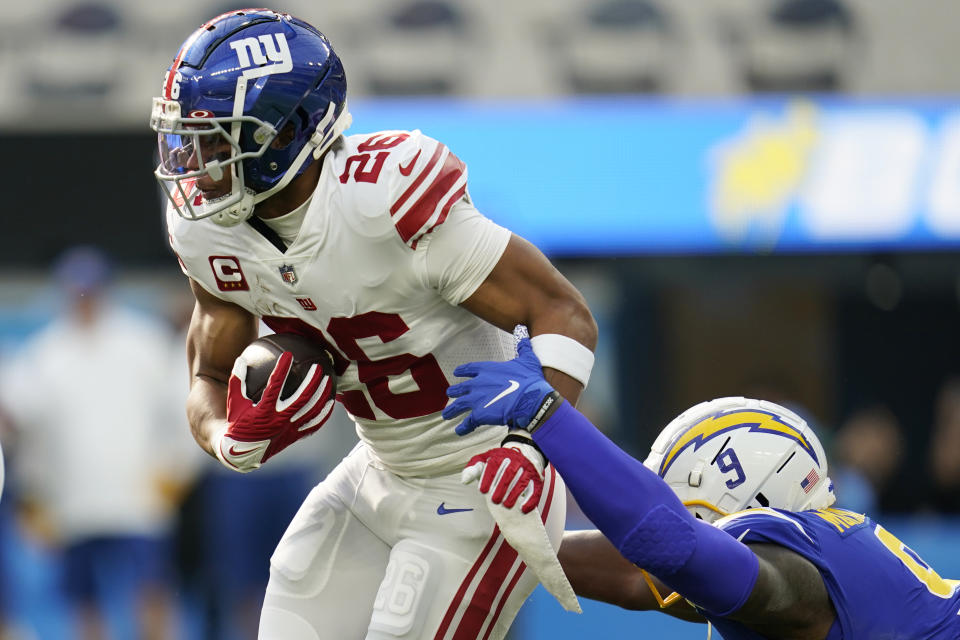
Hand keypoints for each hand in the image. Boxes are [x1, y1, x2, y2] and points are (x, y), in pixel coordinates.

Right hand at [217, 351, 333, 471]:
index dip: (282, 369)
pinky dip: (323, 414)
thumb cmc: (238, 423)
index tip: (288, 355)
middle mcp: (279, 420)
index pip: (275, 386)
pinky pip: (313, 425)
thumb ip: (237, 381)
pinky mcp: (294, 436)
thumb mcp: (234, 403)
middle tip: (318, 367)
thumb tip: (241, 359)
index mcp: (263, 411)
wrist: (242, 453)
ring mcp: (289, 429)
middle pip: (302, 398)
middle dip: (312, 381)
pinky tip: (330, 403)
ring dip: (322, 395)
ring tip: (329, 381)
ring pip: (311, 411)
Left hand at [444, 338, 558, 434]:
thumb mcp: (527, 359)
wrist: (530, 399)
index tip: (456, 373)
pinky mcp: (480, 414)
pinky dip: (463, 427)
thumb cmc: (529, 380)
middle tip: (450, 394)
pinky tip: (460, 430)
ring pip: (458, 405)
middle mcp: (478, 384)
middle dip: (454, 392)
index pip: (470, 369)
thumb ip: (523, 347)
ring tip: (446, 415)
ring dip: (452, 410)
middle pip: (460, 388)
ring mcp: (477, 400)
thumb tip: (523, 333)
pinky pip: (468, 422)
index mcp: (487, 369)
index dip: (462, 371)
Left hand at [462, 435, 544, 513]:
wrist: (522, 452)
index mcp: (501, 456)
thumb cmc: (498, 461)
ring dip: (515, 494)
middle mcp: (516, 460)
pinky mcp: (536, 478)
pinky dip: (531, 499)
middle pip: (509, 473)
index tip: (482, 490)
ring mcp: (527, 469)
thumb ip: (473, 470)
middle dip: (502, 487)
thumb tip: (464, 480)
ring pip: (522, 481)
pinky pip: (535, 488)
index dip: (487, 478)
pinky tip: (524, 509)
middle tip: (495, 501)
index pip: (494, 466)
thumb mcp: (484, 460)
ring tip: (507, 506)